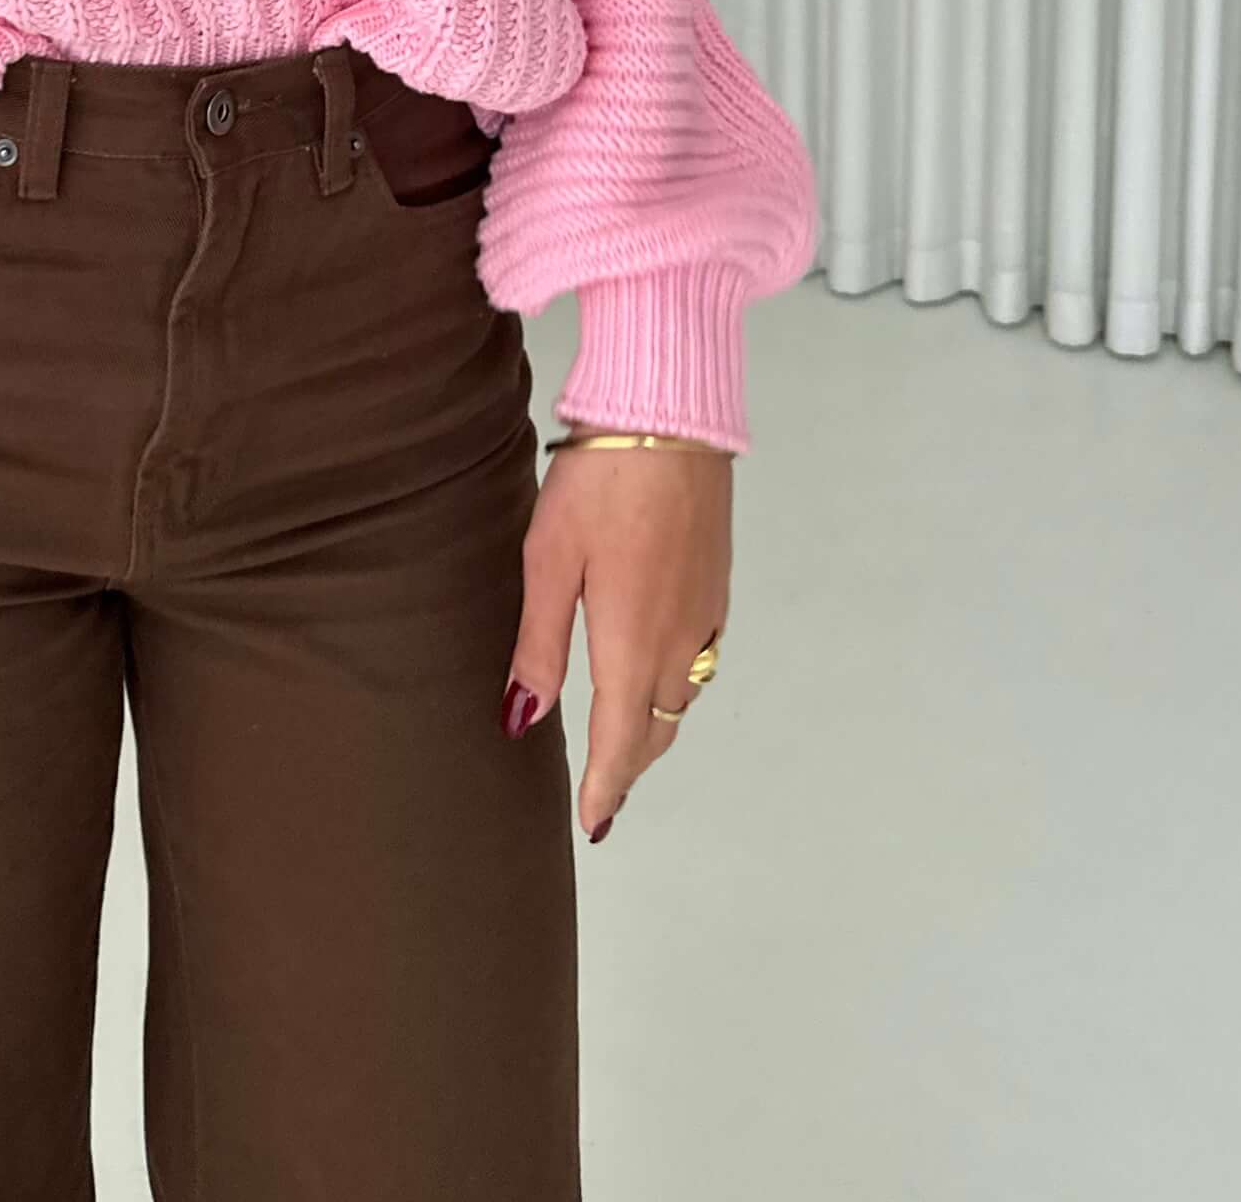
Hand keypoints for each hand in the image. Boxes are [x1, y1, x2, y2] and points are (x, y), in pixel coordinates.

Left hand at [505, 434, 731, 840]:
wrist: (672, 417)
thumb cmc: (600, 482)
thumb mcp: (549, 559)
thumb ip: (539, 644)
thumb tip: (523, 719)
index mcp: (631, 643)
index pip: (620, 740)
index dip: (606, 787)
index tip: (594, 823)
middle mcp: (677, 641)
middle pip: (657, 726)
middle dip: (630, 761)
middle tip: (604, 788)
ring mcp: (705, 612)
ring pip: (682, 694)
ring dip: (656, 724)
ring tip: (625, 735)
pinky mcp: (717, 582)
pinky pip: (699, 657)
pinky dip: (677, 683)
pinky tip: (658, 667)